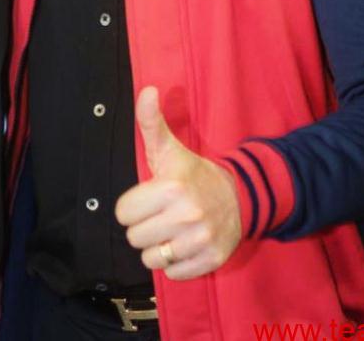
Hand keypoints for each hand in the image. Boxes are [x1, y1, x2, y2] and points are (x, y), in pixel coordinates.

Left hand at [115, 86, 240, 279]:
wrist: (239, 196)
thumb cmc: (193, 173)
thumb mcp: (169, 147)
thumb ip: (151, 121)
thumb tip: (146, 90)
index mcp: (171, 188)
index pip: (123, 213)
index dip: (132, 206)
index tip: (148, 199)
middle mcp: (187, 216)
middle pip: (134, 238)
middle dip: (144, 227)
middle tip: (160, 214)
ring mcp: (200, 241)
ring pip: (151, 259)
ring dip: (157, 247)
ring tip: (171, 230)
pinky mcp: (211, 261)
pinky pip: (173, 274)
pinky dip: (175, 263)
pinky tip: (184, 244)